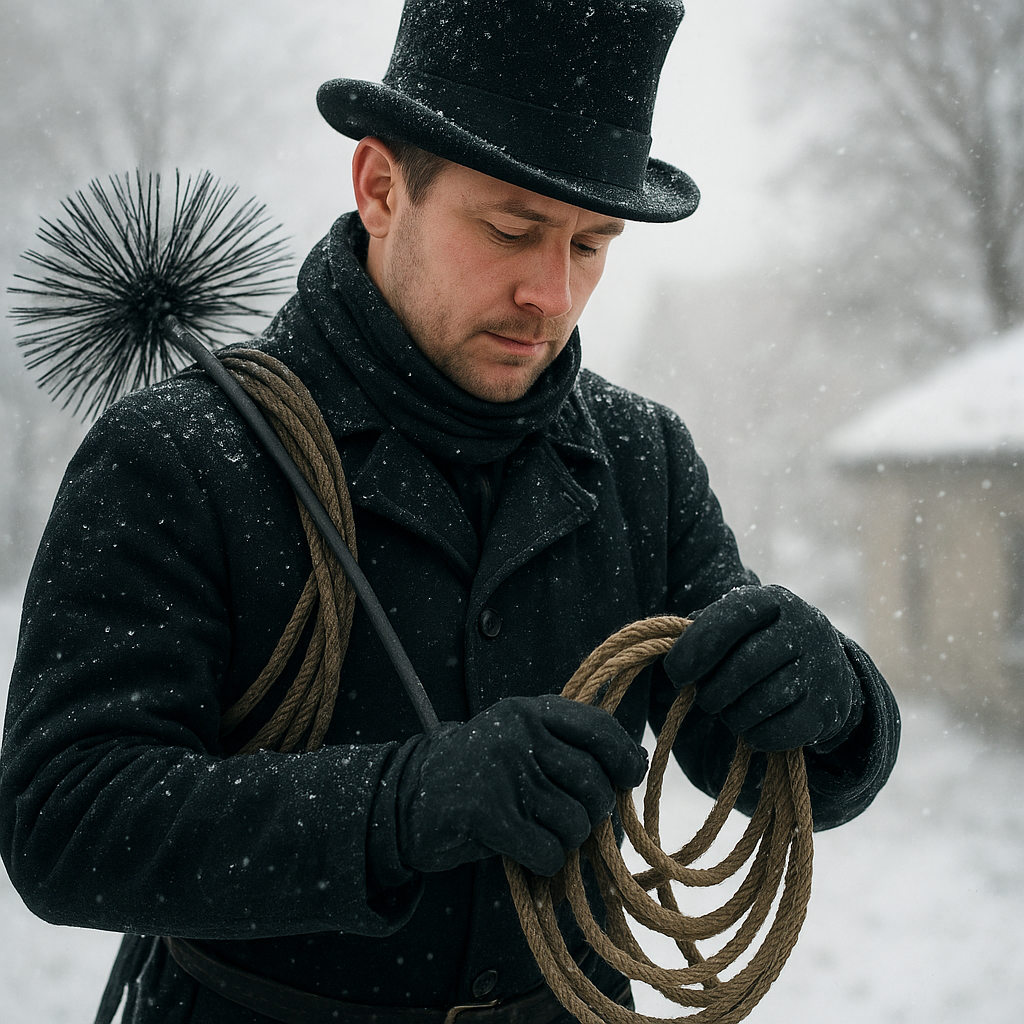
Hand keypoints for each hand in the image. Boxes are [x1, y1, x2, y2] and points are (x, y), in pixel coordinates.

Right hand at [395, 695, 646, 876]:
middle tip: (569, 818)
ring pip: (574, 822)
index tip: (626, 778)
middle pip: (593, 783)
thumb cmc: (479, 773)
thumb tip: (633, 766)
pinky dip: (545, 861)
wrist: (407, 798)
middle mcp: (518, 733)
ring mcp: (502, 771)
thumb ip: (566, 745)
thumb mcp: (519, 739)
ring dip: (565, 840)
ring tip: (539, 832)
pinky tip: (526, 851)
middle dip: (592, 812)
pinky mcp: (487, 813)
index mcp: (530, 710)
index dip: (624, 757)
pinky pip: (548, 850)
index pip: (599, 728)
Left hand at [663, 585, 860, 751]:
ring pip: (761, 701)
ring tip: (729, 710)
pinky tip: (752, 726)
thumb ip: (702, 632)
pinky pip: (778, 731)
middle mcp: (803, 627)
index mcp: (772, 600)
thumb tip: (673, 653)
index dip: (697, 646)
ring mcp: (821, 668)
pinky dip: (755, 735)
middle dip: (713, 690)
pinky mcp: (827, 709)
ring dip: (732, 715)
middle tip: (705, 699)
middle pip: (746, 665)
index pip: (732, 616)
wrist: (823, 670)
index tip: (675, 674)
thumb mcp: (736, 627)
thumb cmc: (758, 645)